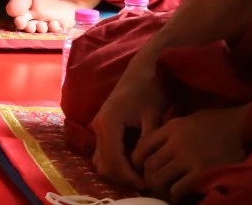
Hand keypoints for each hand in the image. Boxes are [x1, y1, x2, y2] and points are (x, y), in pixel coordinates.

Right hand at [90, 60, 169, 187]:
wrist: (145, 68)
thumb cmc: (151, 89)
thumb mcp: (153, 116)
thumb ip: (146, 143)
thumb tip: (143, 167)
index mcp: (108, 123)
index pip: (114, 161)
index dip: (130, 177)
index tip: (148, 183)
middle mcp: (98, 125)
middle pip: (104, 164)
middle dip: (123, 177)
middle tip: (145, 181)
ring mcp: (98, 125)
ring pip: (101, 159)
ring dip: (118, 171)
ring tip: (140, 173)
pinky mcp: (103, 125)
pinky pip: (104, 151)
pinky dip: (115, 161)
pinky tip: (134, 161)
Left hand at [134, 105, 247, 200]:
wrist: (244, 126)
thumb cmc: (218, 122)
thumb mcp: (188, 119)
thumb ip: (171, 132)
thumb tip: (156, 148)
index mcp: (171, 128)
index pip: (142, 146)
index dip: (137, 160)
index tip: (140, 169)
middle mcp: (176, 143)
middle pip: (149, 165)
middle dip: (148, 177)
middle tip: (153, 185)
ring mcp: (188, 158)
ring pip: (159, 179)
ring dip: (161, 189)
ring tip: (166, 192)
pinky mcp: (202, 172)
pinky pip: (178, 189)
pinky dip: (176, 195)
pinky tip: (180, 196)